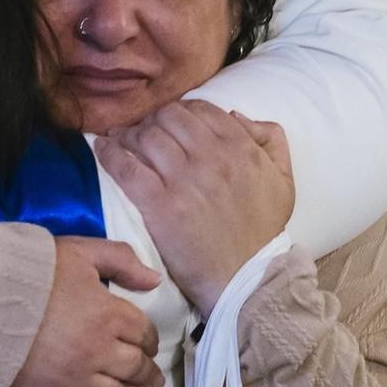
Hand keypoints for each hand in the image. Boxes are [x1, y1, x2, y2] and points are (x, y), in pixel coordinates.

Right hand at [7, 237, 165, 386]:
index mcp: (108, 314)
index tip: (149, 344)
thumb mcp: (79, 251)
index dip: (149, 339)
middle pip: (134, 367)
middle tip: (154, 379)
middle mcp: (99, 352)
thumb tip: (155, 280)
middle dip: (148, 374)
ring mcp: (74, 380)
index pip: (141, 332)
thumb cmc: (29, 271)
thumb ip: (120, 260)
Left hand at [95, 101, 293, 317]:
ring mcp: (184, 180)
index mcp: (240, 147)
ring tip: (121, 140)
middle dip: (154, 120)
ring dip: (130, 134)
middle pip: (169, 116)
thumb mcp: (284, 180)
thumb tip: (236, 115)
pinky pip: (126, 166)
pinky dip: (110, 153)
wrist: (246, 277)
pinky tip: (103, 147)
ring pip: (146, 136)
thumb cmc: (263, 231)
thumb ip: (271, 140)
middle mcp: (212, 156)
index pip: (200, 109)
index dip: (181, 111)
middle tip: (145, 132)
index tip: (170, 123)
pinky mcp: (160, 205)